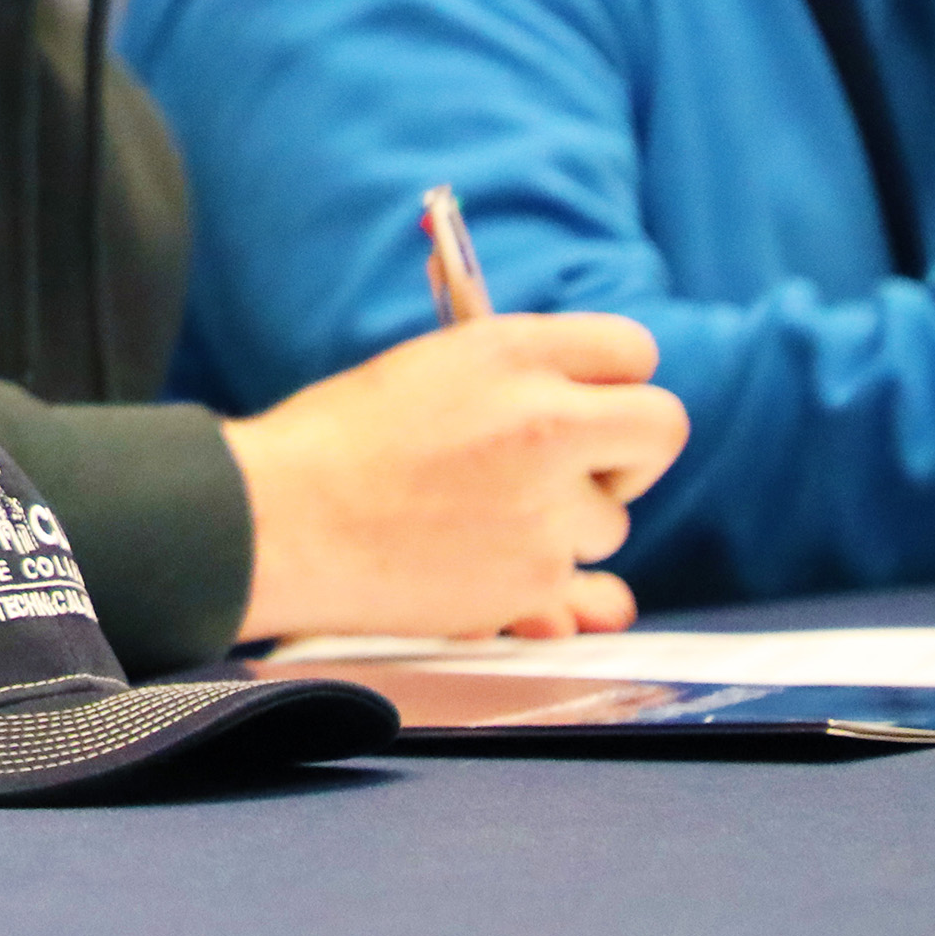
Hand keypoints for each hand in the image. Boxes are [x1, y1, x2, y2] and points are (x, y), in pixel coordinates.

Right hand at [221, 315, 687, 642]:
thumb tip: (578, 381)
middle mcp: (544, 420)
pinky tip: (472, 563)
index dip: (615, 380)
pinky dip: (536, 584)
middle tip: (582, 469)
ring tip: (476, 522)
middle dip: (631, 453)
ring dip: (564, 527)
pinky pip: (575, 586)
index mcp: (510, 352)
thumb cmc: (332, 444)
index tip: (591, 403)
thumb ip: (511, 376)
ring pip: (610, 520)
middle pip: (661, 427)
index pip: (633, 350)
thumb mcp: (424, 371)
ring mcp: (546, 505)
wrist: (274, 523)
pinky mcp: (535, 579)